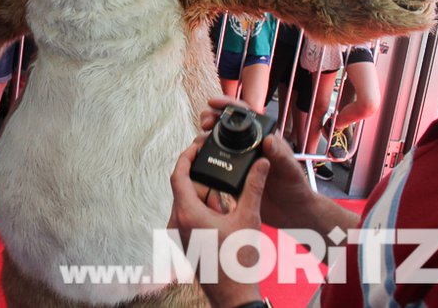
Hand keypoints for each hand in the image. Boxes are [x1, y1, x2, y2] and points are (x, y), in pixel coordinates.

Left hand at [169, 137, 267, 307]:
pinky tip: (225, 216)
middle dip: (206, 181)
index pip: (178, 174)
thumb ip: (253, 187)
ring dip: (208, 197)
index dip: (187, 156)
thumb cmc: (238, 262)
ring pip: (190, 202)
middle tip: (226, 180)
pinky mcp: (185, 241)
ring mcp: (179, 233)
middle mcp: (177, 222)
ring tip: (230, 205)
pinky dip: (206, 210)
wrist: (234, 295)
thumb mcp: (248, 218)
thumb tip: (261, 164)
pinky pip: (191, 216)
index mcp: (186, 213)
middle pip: (186, 188)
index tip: (197, 145)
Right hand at [197, 96, 316, 229]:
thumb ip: (280, 155)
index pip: (245, 115)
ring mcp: (240, 159)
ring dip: (206, 137)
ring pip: (218, 142)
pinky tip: (200, 158)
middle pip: (227, 125)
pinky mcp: (233, 174)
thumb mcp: (290, 169)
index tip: (214, 102)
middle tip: (204, 122)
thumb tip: (268, 140)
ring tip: (200, 140)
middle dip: (212, 118)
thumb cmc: (295, 187)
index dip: (228, 105)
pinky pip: (217, 162)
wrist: (291, 212)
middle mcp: (250, 146)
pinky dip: (206, 157)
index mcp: (264, 137)